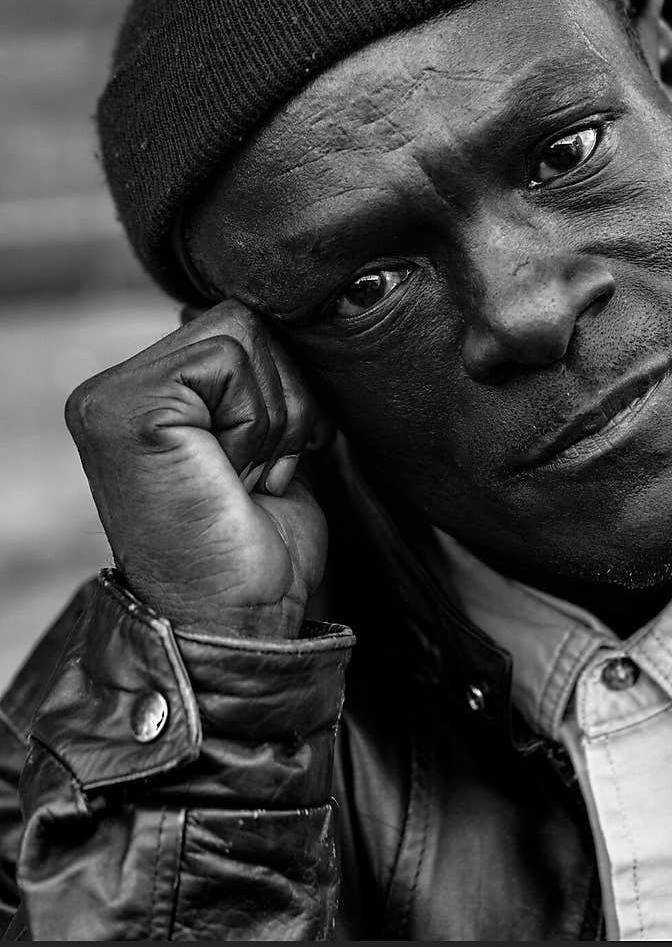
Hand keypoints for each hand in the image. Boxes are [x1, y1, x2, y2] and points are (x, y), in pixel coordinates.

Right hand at [64, 300, 326, 637]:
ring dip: (274, 419)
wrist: (241, 625)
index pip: (238, 324)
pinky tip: (236, 477)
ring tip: (243, 480)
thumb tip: (264, 323)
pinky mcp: (131, 409)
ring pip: (246, 332)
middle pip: (247, 321)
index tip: (267, 468)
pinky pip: (233, 358)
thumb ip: (252, 385)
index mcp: (142, 396)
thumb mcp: (264, 446)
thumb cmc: (258, 551)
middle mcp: (114, 389)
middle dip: (282, 404)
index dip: (282, 393)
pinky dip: (260, 423)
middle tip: (255, 477)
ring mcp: (114, 397)